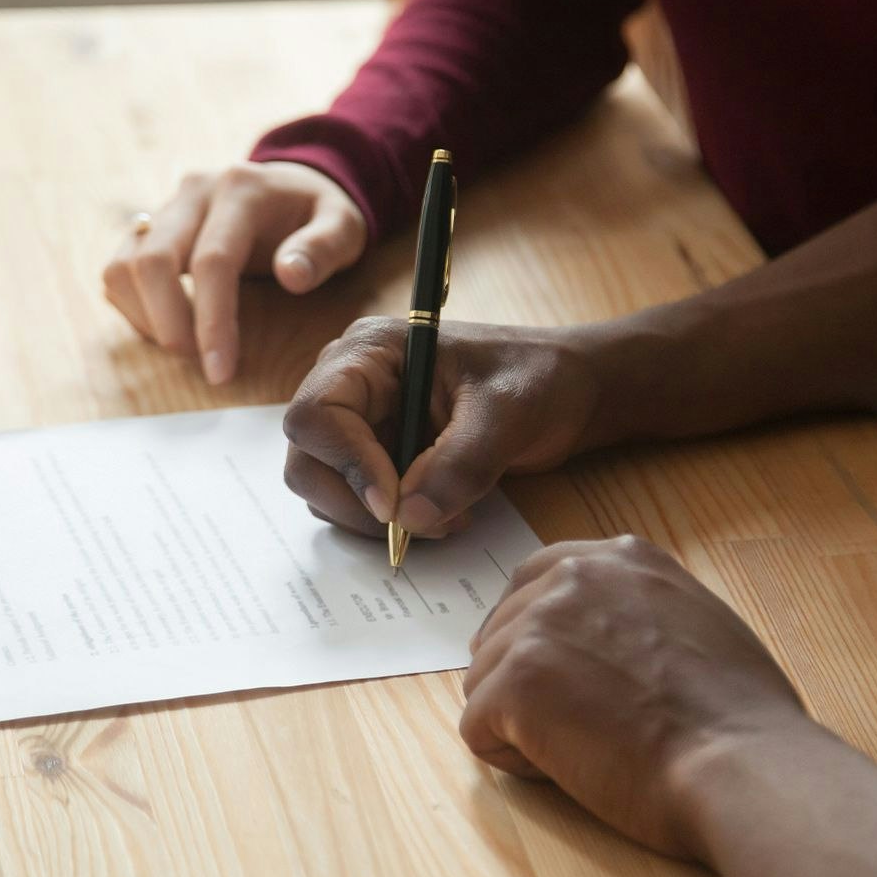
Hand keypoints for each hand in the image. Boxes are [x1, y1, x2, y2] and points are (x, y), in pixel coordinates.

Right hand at [103, 161, 366, 383]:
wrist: (294, 183)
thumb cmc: (321, 213)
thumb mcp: (345, 226)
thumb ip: (323, 248)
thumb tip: (290, 276)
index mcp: (241, 191)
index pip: (213, 261)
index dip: (212, 320)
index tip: (220, 370)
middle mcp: (194, 192)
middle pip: (152, 260)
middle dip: (167, 323)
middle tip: (198, 364)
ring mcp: (167, 207)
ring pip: (124, 265)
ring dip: (145, 317)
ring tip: (185, 348)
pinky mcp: (151, 227)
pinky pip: (121, 269)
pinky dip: (135, 306)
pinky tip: (170, 328)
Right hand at [282, 316, 600, 535]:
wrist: (567, 391)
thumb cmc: (539, 378)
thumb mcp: (508, 414)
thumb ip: (460, 464)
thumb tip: (409, 518)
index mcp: (372, 352)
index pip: (317, 413)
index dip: (345, 463)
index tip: (393, 503)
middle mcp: (355, 386)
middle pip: (309, 459)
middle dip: (357, 502)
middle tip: (418, 524)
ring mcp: (364, 423)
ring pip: (327, 488)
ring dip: (378, 519)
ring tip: (448, 516)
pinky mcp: (380, 456)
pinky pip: (358, 501)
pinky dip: (392, 522)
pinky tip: (444, 514)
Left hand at [461, 536, 803, 858]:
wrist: (743, 765)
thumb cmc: (738, 715)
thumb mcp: (694, 618)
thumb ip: (634, 607)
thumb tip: (595, 636)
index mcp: (619, 558)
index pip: (536, 578)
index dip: (536, 633)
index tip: (556, 671)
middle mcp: (573, 576)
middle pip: (502, 629)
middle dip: (526, 680)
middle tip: (583, 722)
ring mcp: (540, 623)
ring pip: (486, 679)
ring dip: (521, 722)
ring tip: (588, 747)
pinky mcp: (517, 680)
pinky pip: (477, 727)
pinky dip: (512, 758)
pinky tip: (569, 768)